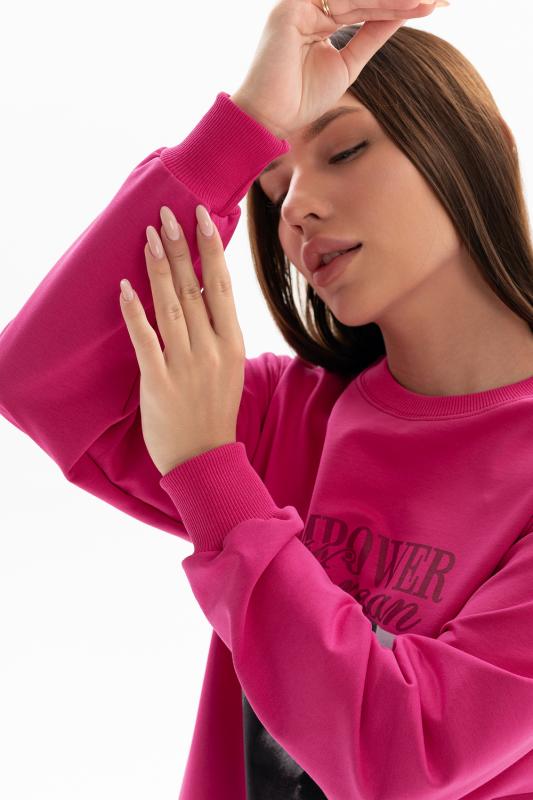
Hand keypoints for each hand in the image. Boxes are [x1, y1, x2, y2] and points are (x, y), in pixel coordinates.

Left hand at [119, 205, 245, 476]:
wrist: (205, 458)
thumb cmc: (215, 412)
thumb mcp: (230, 369)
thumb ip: (220, 334)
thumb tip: (208, 298)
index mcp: (232, 343)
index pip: (221, 286)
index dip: (210, 249)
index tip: (202, 217)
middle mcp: (211, 349)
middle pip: (194, 287)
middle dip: (181, 247)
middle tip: (168, 213)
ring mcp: (185, 364)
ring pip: (170, 306)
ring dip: (159, 268)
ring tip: (148, 235)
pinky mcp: (159, 381)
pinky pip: (145, 339)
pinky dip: (134, 311)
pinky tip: (125, 286)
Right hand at [232, 0, 440, 138]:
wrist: (269, 119)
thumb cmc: (299, 101)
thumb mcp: (347, 66)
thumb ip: (370, 37)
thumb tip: (402, 15)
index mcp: (317, 18)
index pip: (366, 4)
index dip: (399, 5)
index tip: (434, 6)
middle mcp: (309, 5)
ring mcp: (300, 2)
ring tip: (430, 1)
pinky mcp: (292, 5)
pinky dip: (377, 2)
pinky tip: (408, 4)